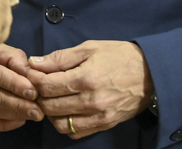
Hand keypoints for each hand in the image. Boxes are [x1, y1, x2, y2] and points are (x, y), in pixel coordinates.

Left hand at [26, 40, 152, 138]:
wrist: (151, 73)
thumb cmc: (119, 56)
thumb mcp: (89, 48)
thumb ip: (60, 58)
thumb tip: (34, 63)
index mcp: (86, 79)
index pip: (47, 86)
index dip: (33, 79)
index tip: (31, 72)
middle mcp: (91, 101)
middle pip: (50, 107)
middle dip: (39, 95)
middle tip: (39, 85)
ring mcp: (99, 116)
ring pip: (60, 124)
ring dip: (50, 113)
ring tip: (52, 98)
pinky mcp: (105, 125)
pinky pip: (76, 133)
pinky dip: (65, 124)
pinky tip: (66, 110)